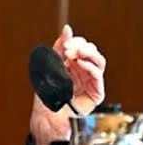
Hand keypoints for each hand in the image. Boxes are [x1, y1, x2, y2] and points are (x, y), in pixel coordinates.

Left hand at [30, 24, 105, 144]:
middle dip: (80, 47)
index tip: (65, 43)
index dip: (75, 42)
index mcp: (73, 64)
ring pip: (98, 62)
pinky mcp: (95, 93)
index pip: (81, 47)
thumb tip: (67, 28)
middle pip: (91, 52)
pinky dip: (90, 67)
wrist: (46, 116)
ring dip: (88, 55)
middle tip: (69, 49)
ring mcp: (90, 82)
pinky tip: (80, 64)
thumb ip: (59, 47)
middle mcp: (83, 72)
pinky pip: (97, 77)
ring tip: (76, 54)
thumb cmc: (47, 94)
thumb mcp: (51, 65)